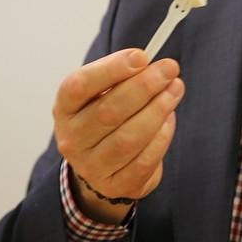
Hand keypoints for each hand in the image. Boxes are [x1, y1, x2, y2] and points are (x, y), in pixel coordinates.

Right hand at [53, 47, 184, 223]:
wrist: (101, 164)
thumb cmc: (104, 115)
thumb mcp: (102, 91)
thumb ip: (121, 75)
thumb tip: (149, 63)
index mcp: (65, 108)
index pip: (79, 86)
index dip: (111, 69)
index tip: (142, 56)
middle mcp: (72, 139)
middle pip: (108, 111)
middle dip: (144, 86)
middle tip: (170, 69)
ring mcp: (91, 167)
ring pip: (128, 138)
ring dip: (158, 110)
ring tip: (175, 89)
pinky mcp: (116, 185)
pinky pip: (144, 160)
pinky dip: (161, 137)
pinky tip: (169, 119)